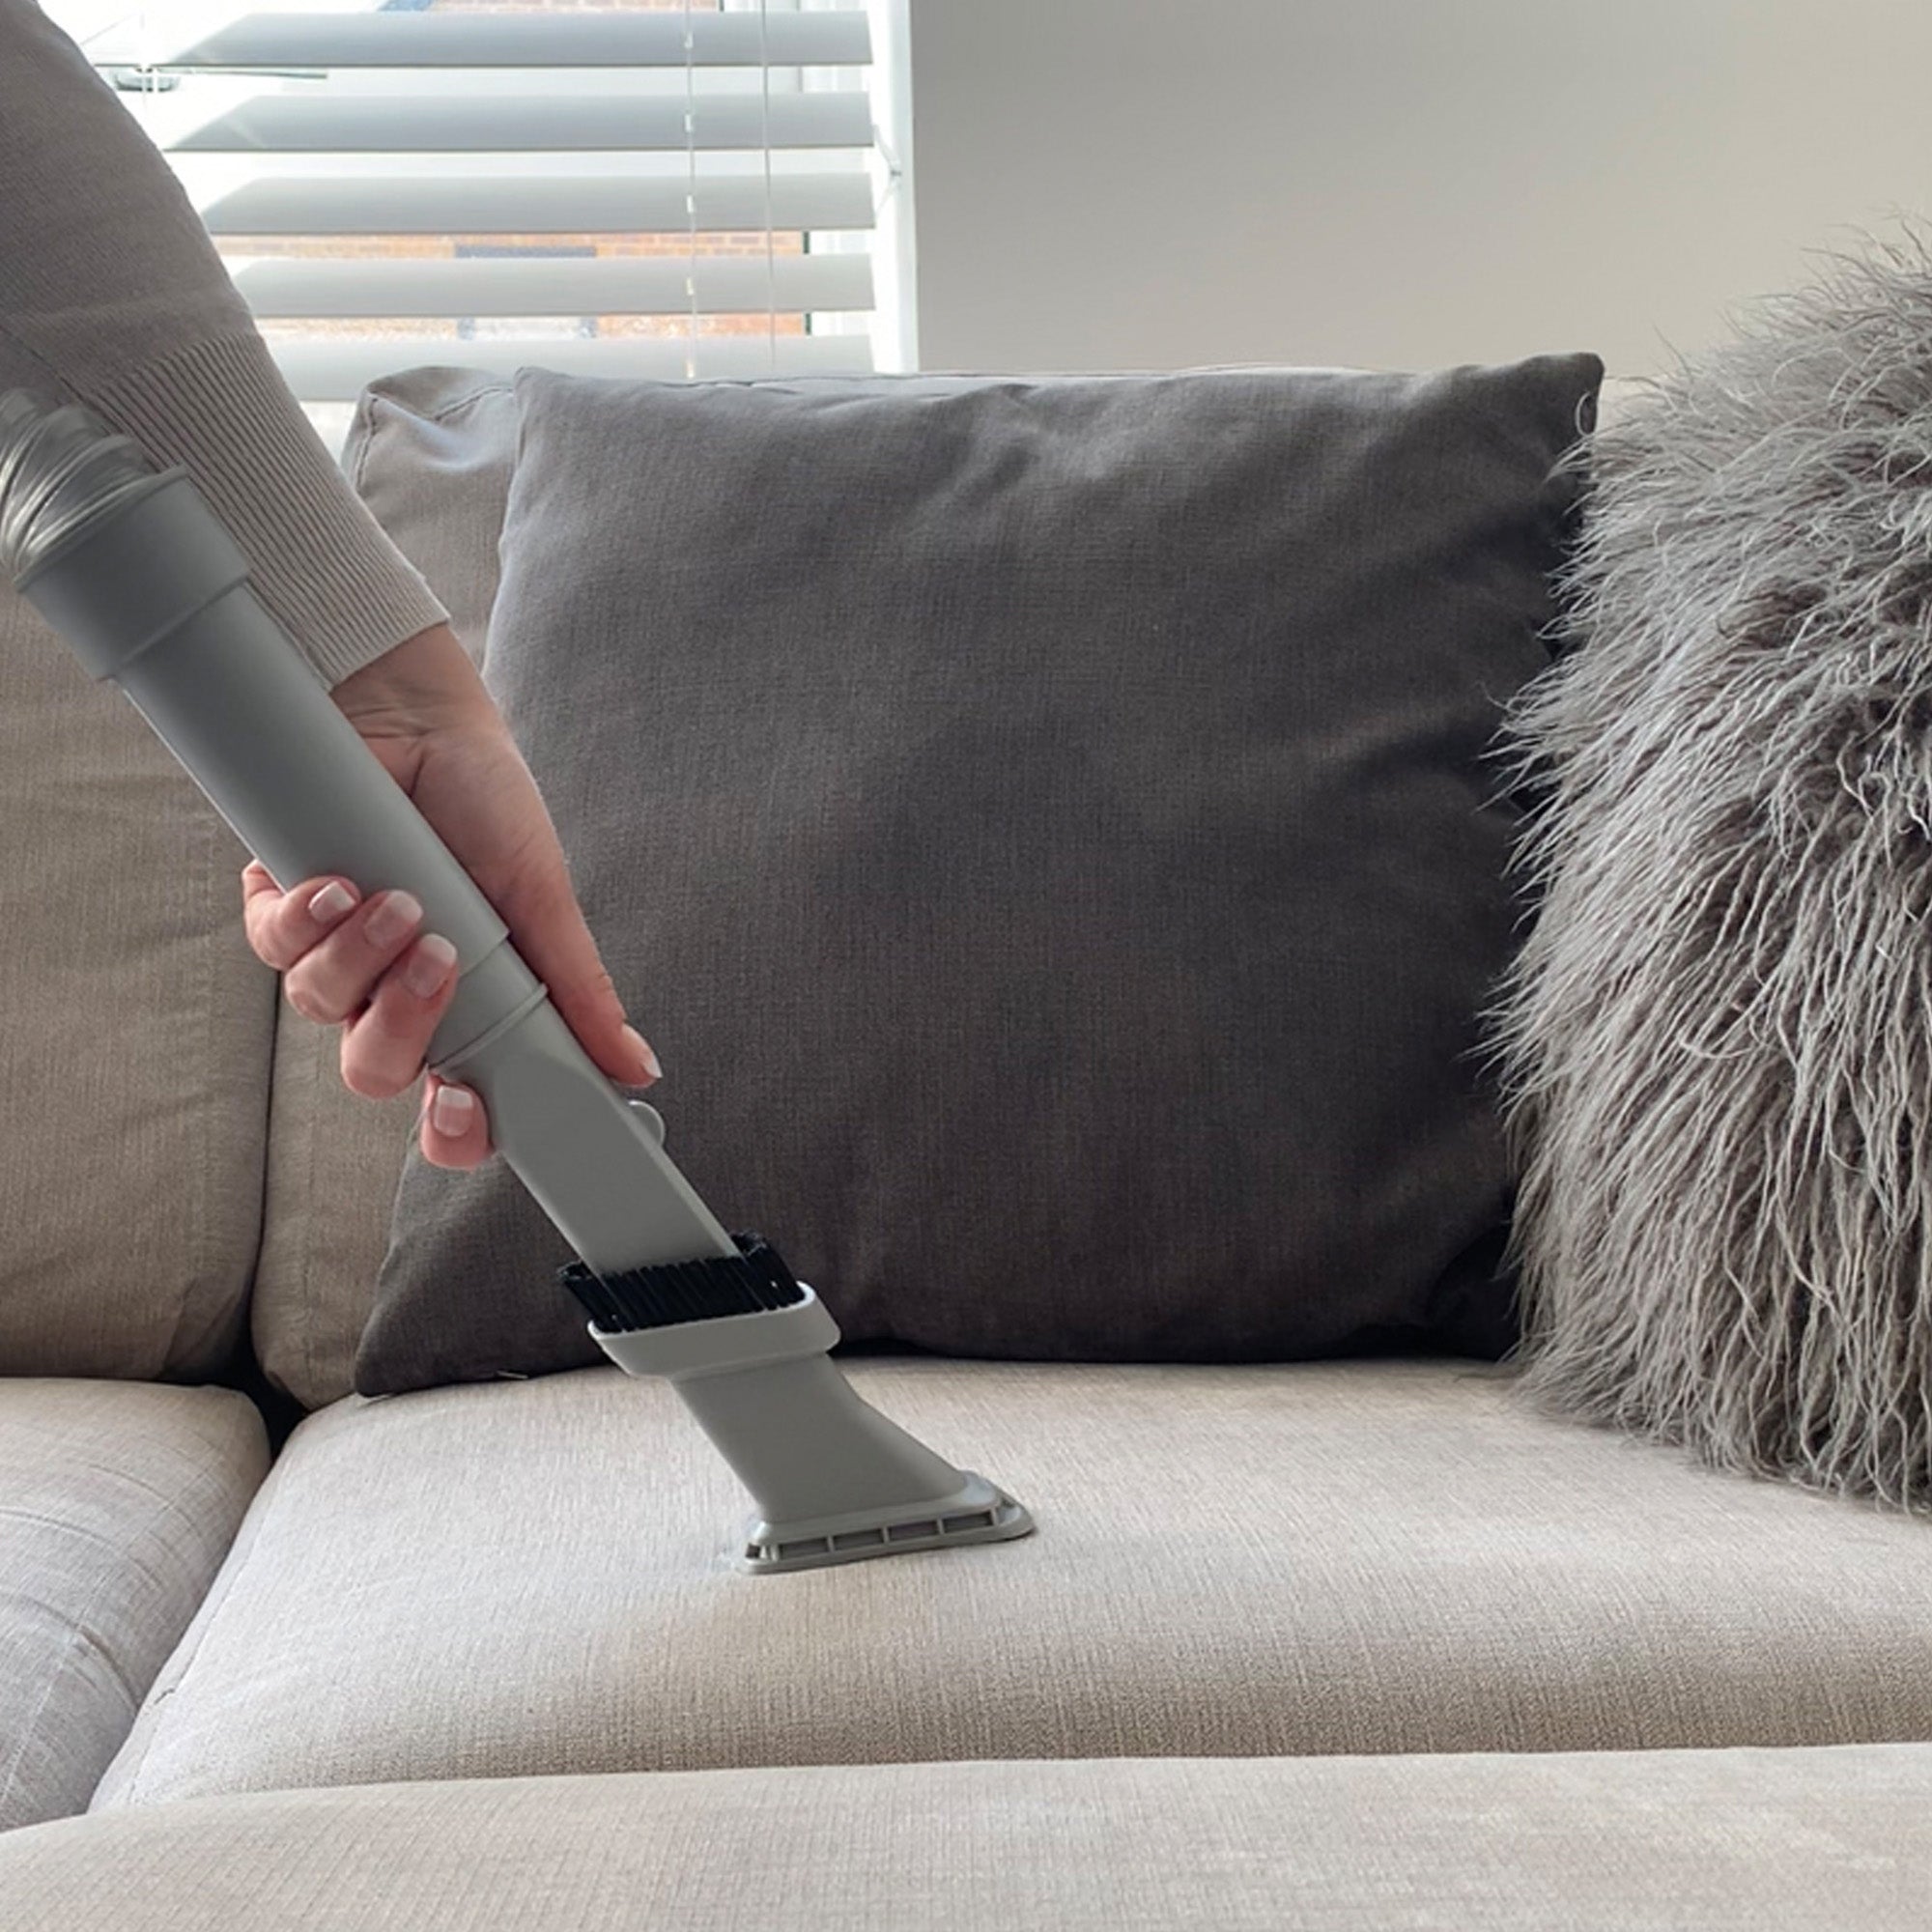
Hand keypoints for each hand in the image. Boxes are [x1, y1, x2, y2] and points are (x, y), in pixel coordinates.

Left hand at [240, 622, 658, 1168]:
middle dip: (403, 1027)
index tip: (463, 1105)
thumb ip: (580, 990)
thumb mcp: (546, 900)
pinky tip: (340, 879)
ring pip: (321, 1008)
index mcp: (466, 1007)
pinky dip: (308, 918)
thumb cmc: (489, 805)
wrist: (423, 718)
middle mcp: (395, 992)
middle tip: (439, 963)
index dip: (452, 1129)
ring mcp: (337, 952)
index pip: (452, 1108)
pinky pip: (274, 947)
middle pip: (375, 1072)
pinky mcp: (283, 905)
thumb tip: (635, 1067)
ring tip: (400, 897)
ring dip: (361, 956)